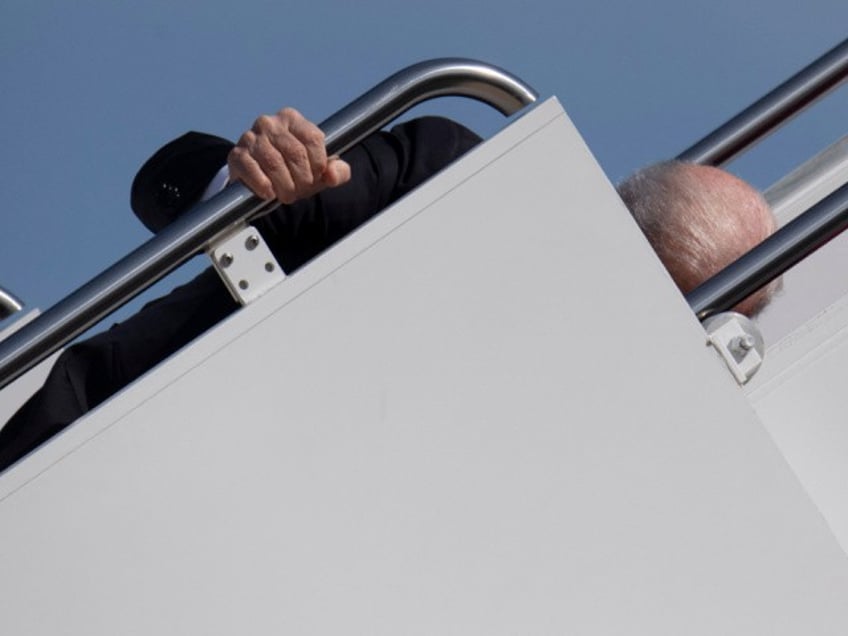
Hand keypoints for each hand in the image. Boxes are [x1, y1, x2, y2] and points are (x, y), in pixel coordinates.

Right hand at [227, 107, 350, 203]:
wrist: (259, 179)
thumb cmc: (294, 171)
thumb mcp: (319, 170)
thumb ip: (337, 172)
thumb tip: (332, 175)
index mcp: (292, 119)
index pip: (313, 139)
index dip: (318, 165)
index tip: (315, 177)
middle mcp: (270, 123)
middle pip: (296, 153)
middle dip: (302, 180)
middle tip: (300, 191)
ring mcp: (251, 137)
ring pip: (275, 164)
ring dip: (284, 186)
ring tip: (286, 194)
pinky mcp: (236, 155)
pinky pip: (253, 171)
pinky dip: (264, 186)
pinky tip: (269, 193)